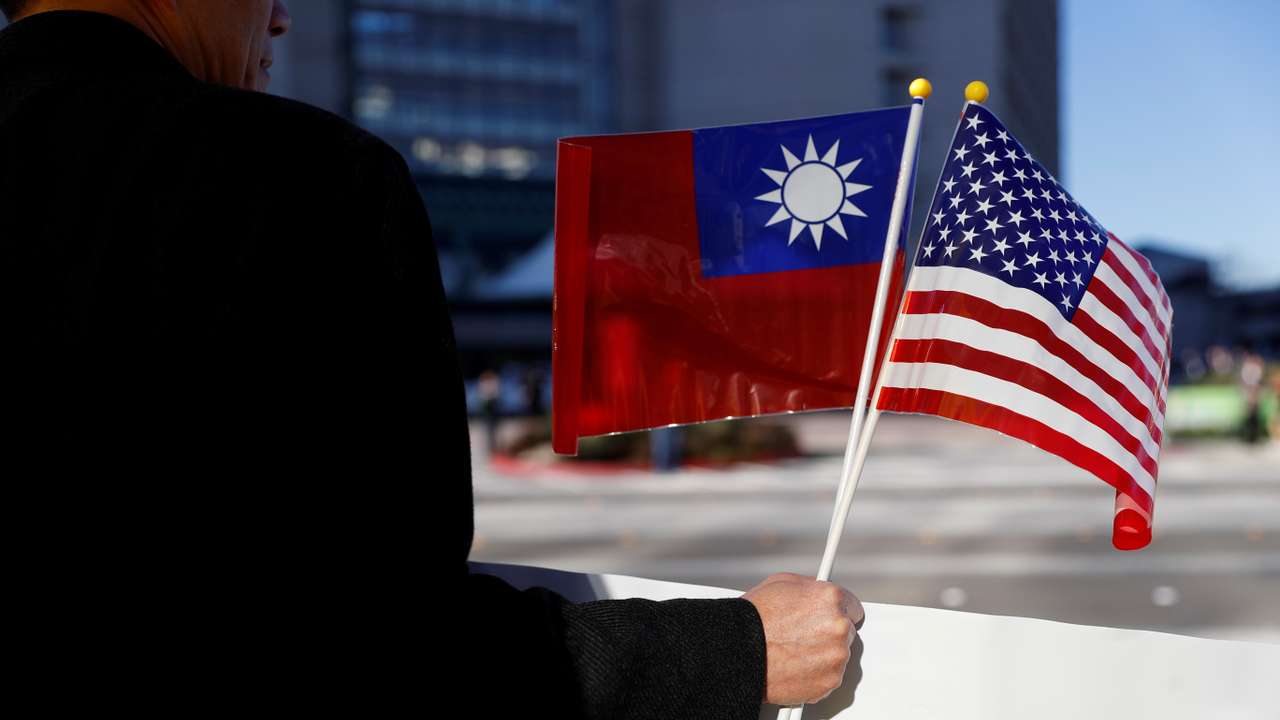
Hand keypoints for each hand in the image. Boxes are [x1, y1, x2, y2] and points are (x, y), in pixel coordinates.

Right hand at [743, 572, 863, 704]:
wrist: (738, 650)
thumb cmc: (754, 618)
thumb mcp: (782, 583)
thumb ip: (811, 588)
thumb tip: (818, 592)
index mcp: (831, 599)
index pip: (853, 607)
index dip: (837, 613)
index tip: (828, 618)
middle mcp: (839, 626)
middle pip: (846, 632)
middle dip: (828, 634)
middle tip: (803, 636)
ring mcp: (836, 656)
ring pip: (838, 656)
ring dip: (823, 655)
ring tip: (794, 652)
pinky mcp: (830, 681)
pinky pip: (830, 677)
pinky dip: (817, 675)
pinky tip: (795, 666)